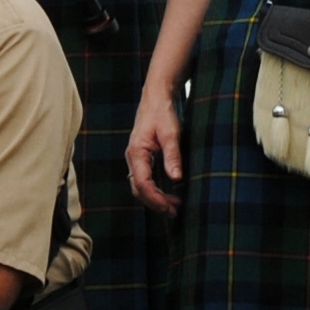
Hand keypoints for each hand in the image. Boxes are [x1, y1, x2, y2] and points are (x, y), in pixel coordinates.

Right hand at [125, 91, 184, 217]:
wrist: (157, 96)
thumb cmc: (162, 112)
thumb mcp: (171, 132)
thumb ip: (172, 155)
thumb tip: (176, 178)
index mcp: (136, 152)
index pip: (141, 183)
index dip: (155, 199)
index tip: (170, 208)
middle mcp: (133, 158)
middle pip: (139, 189)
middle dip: (155, 203)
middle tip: (175, 212)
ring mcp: (137, 158)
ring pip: (141, 186)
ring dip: (156, 198)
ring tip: (175, 206)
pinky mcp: (143, 157)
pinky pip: (145, 179)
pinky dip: (156, 190)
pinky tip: (169, 192)